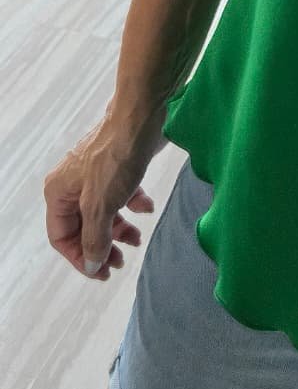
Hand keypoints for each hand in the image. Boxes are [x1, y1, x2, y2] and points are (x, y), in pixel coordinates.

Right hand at [43, 104, 165, 279]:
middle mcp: (73, 183)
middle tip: (121, 262)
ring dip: (119, 228)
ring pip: (104, 211)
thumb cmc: (116, 157)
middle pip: (83, 226)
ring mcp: (96, 173)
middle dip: (102, 245)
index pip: (62, 237)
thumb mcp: (101, 205)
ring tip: (137, 239)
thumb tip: (93, 264)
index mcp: (59, 192)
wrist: (142, 116)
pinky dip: (133, 204)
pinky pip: (122, 193)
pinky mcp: (118, 165)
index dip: (80, 257)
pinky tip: (147, 208)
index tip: (102, 272)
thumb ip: (95, 238)